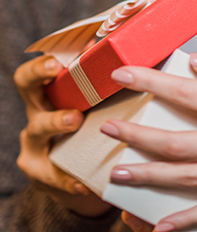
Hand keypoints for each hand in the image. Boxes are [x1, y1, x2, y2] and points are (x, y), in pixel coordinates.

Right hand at [14, 54, 110, 216]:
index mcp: (52, 94)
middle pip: (27, 88)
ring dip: (57, 121)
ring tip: (75, 119)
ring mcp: (36, 144)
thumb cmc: (95, 130)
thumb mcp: (96, 105)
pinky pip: (55, 175)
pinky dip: (70, 177)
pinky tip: (83, 181)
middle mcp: (38, 114)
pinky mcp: (43, 174)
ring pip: (38, 129)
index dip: (44, 62)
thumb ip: (107, 81)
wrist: (83, 179)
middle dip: (39, 77)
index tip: (59, 58)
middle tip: (58, 70)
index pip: (37, 71)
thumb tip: (135, 49)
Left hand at [100, 54, 196, 230]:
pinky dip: (188, 220)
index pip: (189, 93)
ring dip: (149, 178)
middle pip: (178, 143)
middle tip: (108, 129)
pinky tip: (163, 223)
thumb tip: (196, 63)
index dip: (152, 82)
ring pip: (188, 179)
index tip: (125, 73)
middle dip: (137, 136)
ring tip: (118, 175)